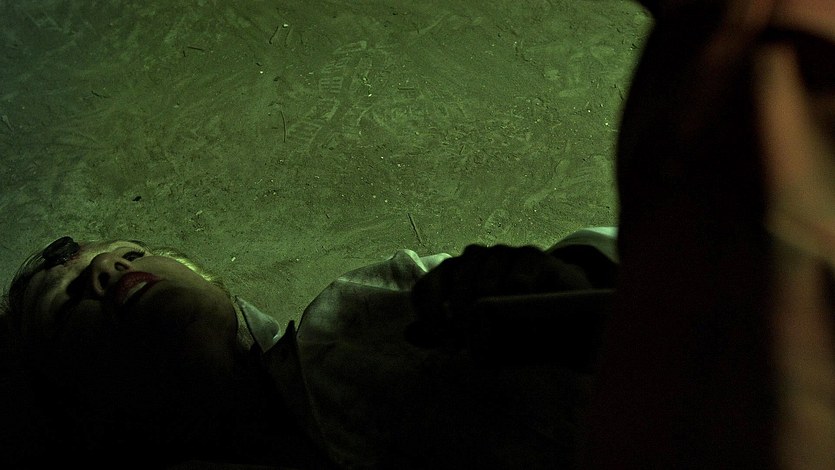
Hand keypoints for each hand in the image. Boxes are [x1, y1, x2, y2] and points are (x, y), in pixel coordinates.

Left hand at [406, 244, 591, 348]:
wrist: (558, 304)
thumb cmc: (507, 317)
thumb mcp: (472, 328)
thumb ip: (441, 331)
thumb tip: (409, 335)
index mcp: (450, 273)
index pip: (425, 290)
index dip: (431, 319)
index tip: (448, 345)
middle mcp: (472, 257)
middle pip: (456, 290)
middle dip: (462, 323)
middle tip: (475, 346)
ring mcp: (501, 253)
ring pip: (485, 285)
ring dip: (489, 314)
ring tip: (498, 335)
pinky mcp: (531, 255)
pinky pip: (517, 279)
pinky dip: (516, 300)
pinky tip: (523, 319)